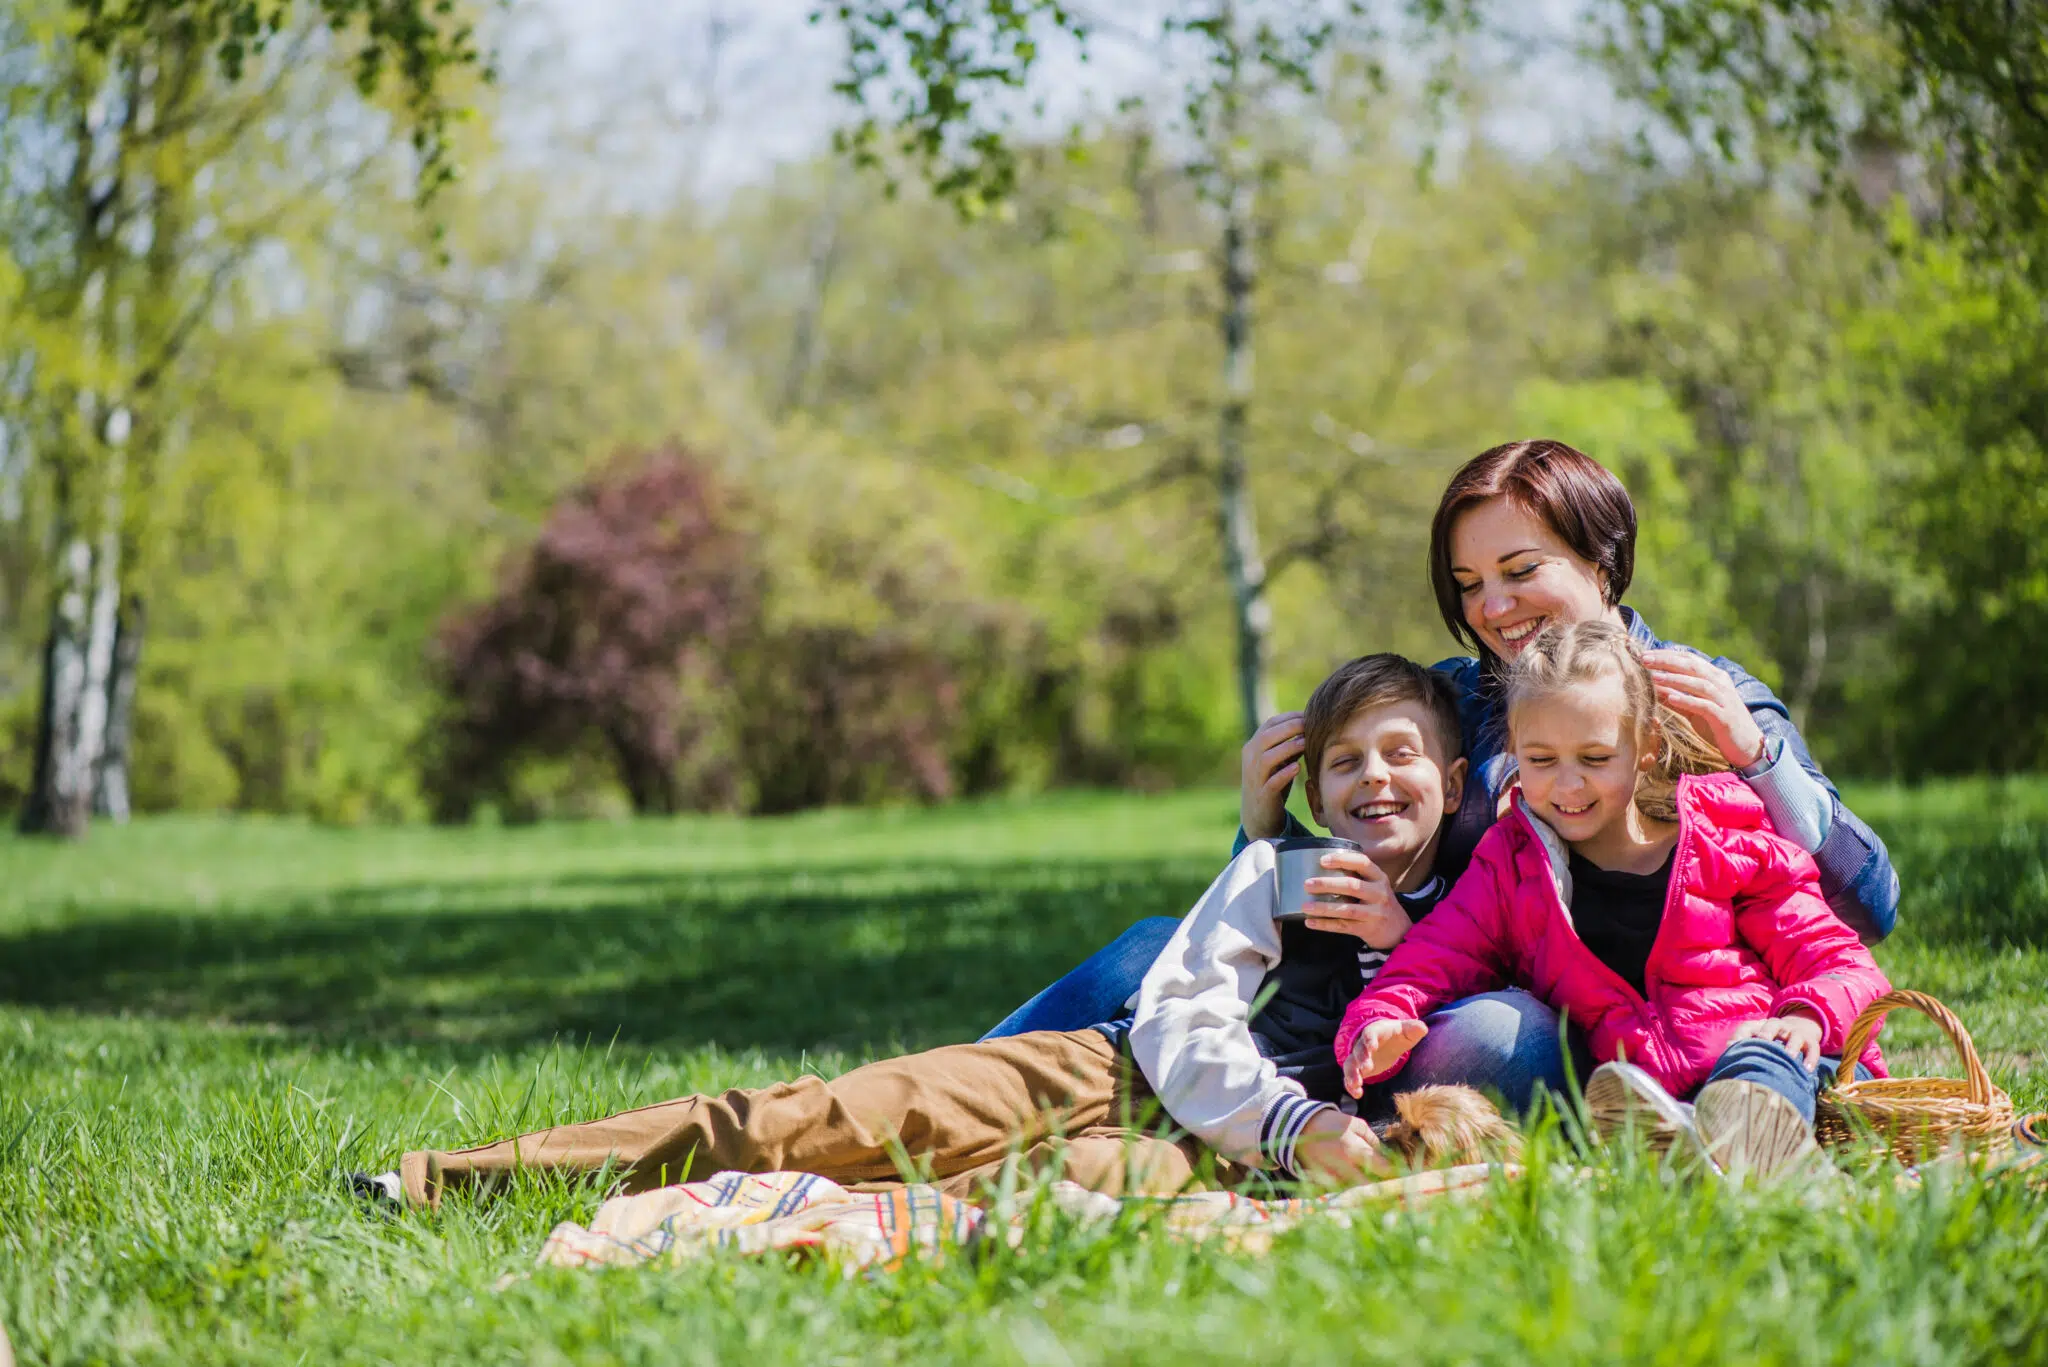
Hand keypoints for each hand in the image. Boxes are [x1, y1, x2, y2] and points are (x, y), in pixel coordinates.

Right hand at [1240, 712, 1305, 839]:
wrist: (1258, 814)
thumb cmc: (1272, 781)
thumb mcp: (1279, 760)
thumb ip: (1289, 745)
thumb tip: (1310, 725)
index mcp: (1253, 747)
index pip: (1270, 724)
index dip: (1290, 717)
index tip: (1309, 714)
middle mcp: (1250, 759)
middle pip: (1267, 737)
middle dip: (1290, 728)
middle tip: (1310, 725)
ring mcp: (1254, 778)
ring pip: (1267, 758)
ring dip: (1287, 748)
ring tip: (1306, 743)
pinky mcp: (1262, 795)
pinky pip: (1271, 783)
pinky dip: (1283, 774)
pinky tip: (1297, 768)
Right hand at [1292, 1109, 1390, 1184]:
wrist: (1297, 1127)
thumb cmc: (1330, 1123)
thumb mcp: (1354, 1123)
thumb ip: (1371, 1138)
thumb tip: (1383, 1154)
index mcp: (1354, 1149)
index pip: (1382, 1168)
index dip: (1394, 1173)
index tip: (1399, 1175)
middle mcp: (1344, 1166)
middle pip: (1370, 1188)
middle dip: (1380, 1189)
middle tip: (1387, 1187)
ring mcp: (1331, 1177)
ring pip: (1355, 1192)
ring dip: (1363, 1190)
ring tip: (1369, 1186)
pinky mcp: (1321, 1184)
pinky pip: (1340, 1192)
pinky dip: (1347, 1191)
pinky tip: (1350, 1185)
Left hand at [1300, 850, 1410, 947]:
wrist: (1399, 929)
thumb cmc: (1378, 901)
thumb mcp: (1375, 885)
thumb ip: (1356, 876)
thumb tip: (1320, 865)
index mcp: (1379, 878)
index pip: (1362, 863)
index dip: (1342, 859)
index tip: (1323, 860)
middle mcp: (1379, 893)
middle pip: (1352, 886)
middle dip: (1328, 884)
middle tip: (1307, 884)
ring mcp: (1375, 913)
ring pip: (1347, 909)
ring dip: (1324, 908)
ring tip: (1305, 906)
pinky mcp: (1368, 929)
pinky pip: (1343, 926)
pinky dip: (1325, 924)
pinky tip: (1310, 922)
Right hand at [1343, 1018, 1427, 1097]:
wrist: (1386, 1041)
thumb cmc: (1397, 1035)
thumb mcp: (1407, 1031)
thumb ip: (1414, 1029)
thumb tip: (1422, 1028)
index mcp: (1375, 1032)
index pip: (1370, 1033)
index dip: (1370, 1040)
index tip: (1372, 1047)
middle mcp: (1363, 1044)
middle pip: (1358, 1050)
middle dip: (1361, 1058)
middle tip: (1366, 1068)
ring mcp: (1358, 1057)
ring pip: (1350, 1064)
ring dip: (1352, 1074)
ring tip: (1356, 1085)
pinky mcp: (1357, 1069)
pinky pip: (1350, 1076)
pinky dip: (1351, 1085)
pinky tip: (1357, 1094)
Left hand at [1642, 649, 1766, 769]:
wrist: (1748, 747)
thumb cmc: (1718, 726)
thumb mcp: (1695, 709)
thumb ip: (1678, 697)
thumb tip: (1653, 688)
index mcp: (1715, 677)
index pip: (1689, 658)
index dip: (1667, 655)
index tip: (1645, 654)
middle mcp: (1721, 684)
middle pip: (1692, 666)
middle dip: (1667, 661)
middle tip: (1644, 659)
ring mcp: (1724, 700)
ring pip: (1698, 684)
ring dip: (1674, 679)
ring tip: (1653, 678)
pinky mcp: (1725, 718)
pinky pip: (1705, 706)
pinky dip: (1688, 701)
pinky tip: (1671, 699)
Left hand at [1731, 1012, 1824, 1069]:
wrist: (1801, 1027)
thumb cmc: (1772, 1038)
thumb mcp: (1758, 1037)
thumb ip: (1743, 1042)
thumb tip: (1728, 1051)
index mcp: (1761, 1026)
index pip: (1748, 1026)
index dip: (1740, 1034)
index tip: (1733, 1046)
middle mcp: (1779, 1026)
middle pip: (1773, 1025)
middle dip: (1767, 1033)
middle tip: (1763, 1042)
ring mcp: (1796, 1033)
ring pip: (1795, 1037)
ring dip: (1792, 1046)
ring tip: (1789, 1057)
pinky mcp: (1811, 1042)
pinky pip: (1813, 1049)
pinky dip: (1811, 1059)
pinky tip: (1807, 1070)